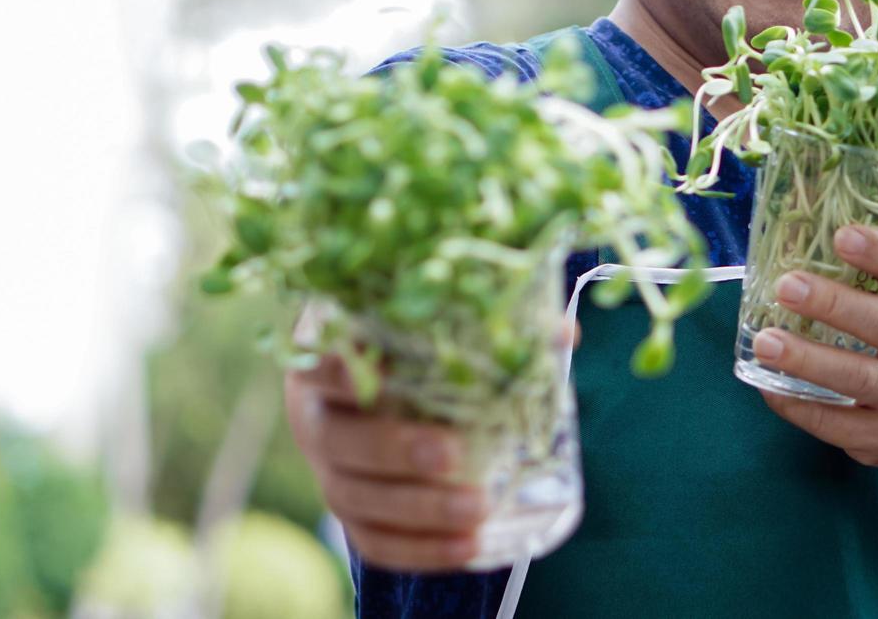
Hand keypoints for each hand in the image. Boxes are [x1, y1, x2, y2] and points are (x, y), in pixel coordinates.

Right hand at [283, 319, 582, 572]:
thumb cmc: (409, 353)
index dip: (343, 371)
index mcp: (326, 363)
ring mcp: (328, 472)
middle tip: (449, 454)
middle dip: (393, 450)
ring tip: (475, 509)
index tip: (383, 371)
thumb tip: (562, 333)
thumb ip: (487, 328)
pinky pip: (374, 542)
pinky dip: (420, 549)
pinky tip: (467, 547)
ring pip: (355, 499)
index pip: (319, 364)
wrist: (380, 394)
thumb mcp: (435, 332)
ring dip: (417, 509)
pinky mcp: (352, 514)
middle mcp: (315, 419)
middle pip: (339, 441)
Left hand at [751, 225, 877, 478]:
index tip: (842, 235)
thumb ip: (875, 279)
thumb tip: (799, 233)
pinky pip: (837, 423)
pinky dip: (799, 406)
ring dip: (809, 359)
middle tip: (786, 285)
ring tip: (765, 342)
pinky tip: (768, 386)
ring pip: (860, 378)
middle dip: (835, 305)